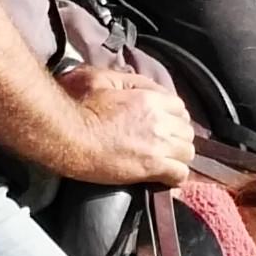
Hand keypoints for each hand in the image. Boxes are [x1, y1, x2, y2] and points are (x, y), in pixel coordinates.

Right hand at [60, 57, 193, 187]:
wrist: (68, 136)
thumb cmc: (78, 105)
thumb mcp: (102, 78)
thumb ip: (129, 79)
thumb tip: (144, 86)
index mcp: (149, 99)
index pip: (180, 107)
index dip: (173, 116)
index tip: (164, 124)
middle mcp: (159, 121)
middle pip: (186, 130)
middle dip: (178, 136)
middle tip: (164, 143)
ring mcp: (157, 145)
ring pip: (187, 152)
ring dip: (178, 156)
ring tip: (165, 160)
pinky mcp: (150, 168)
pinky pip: (179, 174)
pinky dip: (175, 176)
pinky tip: (165, 177)